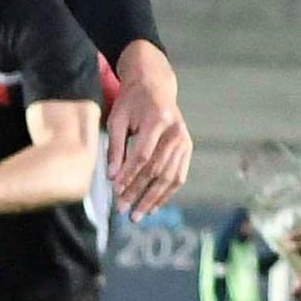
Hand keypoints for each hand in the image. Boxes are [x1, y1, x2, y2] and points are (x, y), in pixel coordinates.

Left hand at [103, 42, 190, 211]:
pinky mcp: (188, 148)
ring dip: (153, 199)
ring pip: (170, 177)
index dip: (129, 175)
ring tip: (137, 214)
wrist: (155, 86)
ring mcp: (185, 141)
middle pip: (157, 170)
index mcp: (158, 120)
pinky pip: (179, 176)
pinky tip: (153, 206)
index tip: (115, 190)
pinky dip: (166, 193)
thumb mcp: (117, 119)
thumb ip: (115, 148)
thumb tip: (112, 177)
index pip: (143, 156)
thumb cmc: (132, 102)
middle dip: (138, 192)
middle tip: (122, 209)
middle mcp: (176, 132)